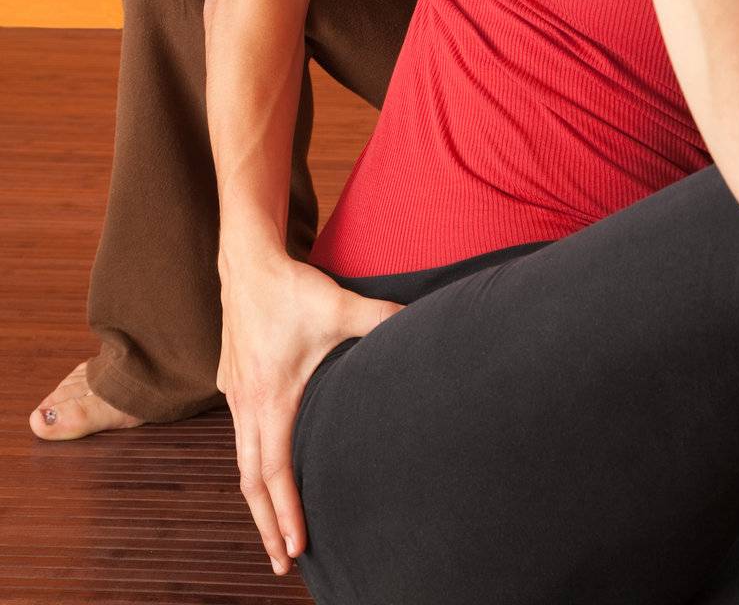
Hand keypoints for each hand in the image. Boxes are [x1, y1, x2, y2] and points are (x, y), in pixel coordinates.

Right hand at [217, 253, 404, 576]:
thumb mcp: (340, 306)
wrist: (245, 261)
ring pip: (241, 458)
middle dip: (266, 524)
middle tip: (282, 562)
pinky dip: (250, 460)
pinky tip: (264, 465)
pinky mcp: (231, 379)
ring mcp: (234, 393)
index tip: (296, 547)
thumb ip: (382, 319)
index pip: (275, 471)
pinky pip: (239, 432)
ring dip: (257, 496)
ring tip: (272, 528)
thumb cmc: (291, 288)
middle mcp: (247, 403)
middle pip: (250, 480)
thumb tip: (423, 323)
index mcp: (271, 397)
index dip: (286, 512)